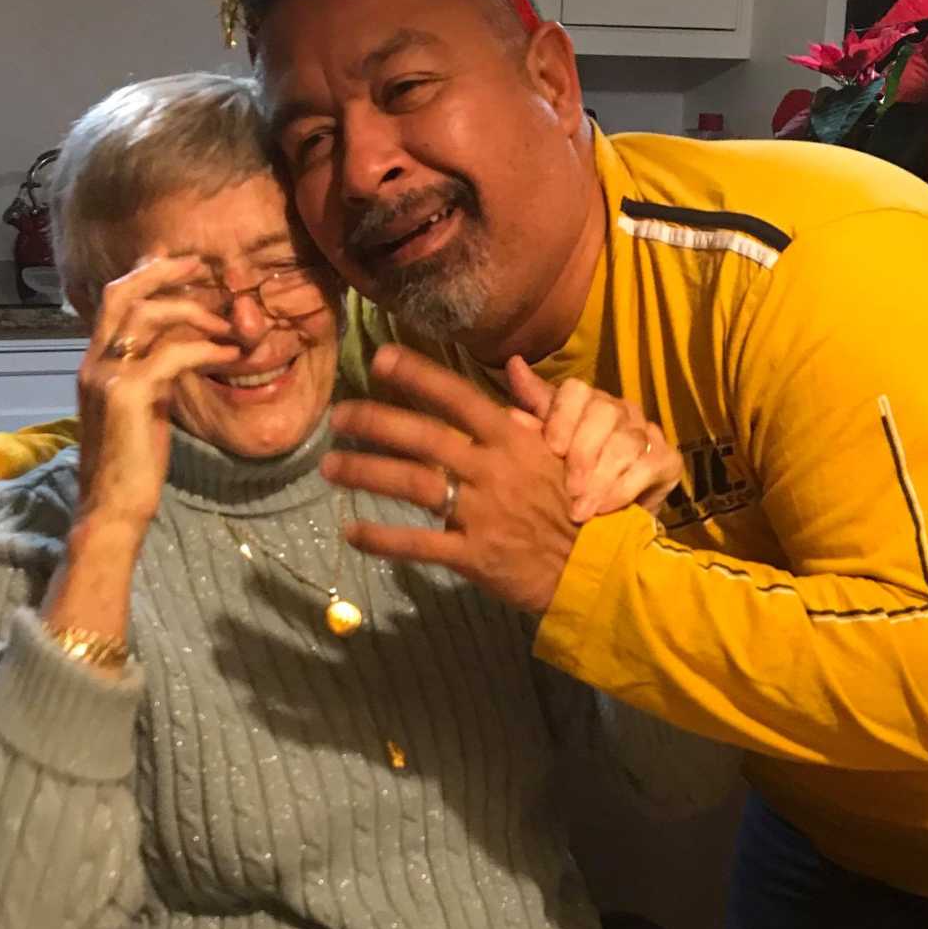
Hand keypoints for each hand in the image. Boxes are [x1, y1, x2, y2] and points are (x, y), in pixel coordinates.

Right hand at [76, 255, 240, 526]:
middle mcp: (94, 362)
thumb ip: (151, 376)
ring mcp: (107, 375)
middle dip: (163, 271)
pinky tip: (231, 354)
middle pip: (122, 292)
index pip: (113, 301)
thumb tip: (182, 352)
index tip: (182, 264)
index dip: (146, 275)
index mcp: (95, 363)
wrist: (110, 507)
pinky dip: (207, 348)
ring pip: (148, 315)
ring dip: (196, 311)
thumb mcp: (141, 408)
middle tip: (203, 265)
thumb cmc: (131, 465)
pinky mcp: (129, 394)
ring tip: (230, 322)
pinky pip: (173, 354)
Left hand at [320, 345, 580, 613]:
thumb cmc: (579, 503)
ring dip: (366, 472)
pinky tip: (351, 531)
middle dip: (375, 422)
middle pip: (423, 437)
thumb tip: (514, 366)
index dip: (418, 375)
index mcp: (514, 440)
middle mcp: (493, 470)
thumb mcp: (561, 449)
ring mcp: (482, 514)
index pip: (458, 397)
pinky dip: (381, 538)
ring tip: (330, 467)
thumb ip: (531, 410)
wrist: (597, 568)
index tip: (381, 360)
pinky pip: (418, 545)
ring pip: (413, 485)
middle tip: (337, 416)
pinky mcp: (474, 556)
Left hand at [504, 357, 680, 521]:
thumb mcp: (543, 449)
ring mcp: (647, 432)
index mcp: (586, 402)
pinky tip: (606, 508)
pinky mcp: (668, 458)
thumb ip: (533, 412)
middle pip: (604, 412)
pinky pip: (648, 466)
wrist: (608, 520)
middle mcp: (619, 410)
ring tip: (581, 509)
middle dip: (584, 452)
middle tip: (570, 487)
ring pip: (627, 442)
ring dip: (601, 478)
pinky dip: (623, 489)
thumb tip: (513, 364)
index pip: (576, 390)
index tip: (552, 449)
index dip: (563, 417)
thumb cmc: (568, 480)